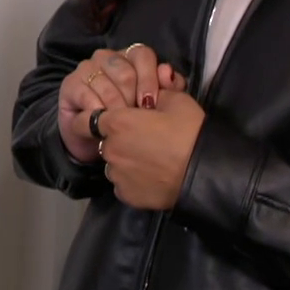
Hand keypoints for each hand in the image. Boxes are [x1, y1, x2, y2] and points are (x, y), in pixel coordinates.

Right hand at [57, 43, 186, 162]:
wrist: (95, 138)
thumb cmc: (127, 119)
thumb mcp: (154, 105)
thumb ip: (168, 89)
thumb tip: (168, 74)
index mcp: (129, 56)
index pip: (142, 54)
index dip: (149, 79)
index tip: (150, 104)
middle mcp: (106, 57)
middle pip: (125, 71)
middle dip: (132, 99)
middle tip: (135, 118)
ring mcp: (86, 68)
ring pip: (106, 84)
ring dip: (114, 109)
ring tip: (119, 125)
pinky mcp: (70, 84)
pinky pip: (87, 95)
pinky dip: (96, 112)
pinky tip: (101, 124)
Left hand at [92, 89, 206, 209]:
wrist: (205, 171)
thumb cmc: (190, 131)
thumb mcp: (176, 101)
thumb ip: (155, 94)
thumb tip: (150, 95)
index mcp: (117, 123)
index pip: (83, 121)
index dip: (89, 120)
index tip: (101, 121)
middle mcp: (110, 149)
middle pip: (104, 143)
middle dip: (117, 140)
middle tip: (143, 140)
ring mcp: (117, 175)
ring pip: (113, 165)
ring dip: (124, 161)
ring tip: (150, 161)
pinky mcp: (126, 195)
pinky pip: (123, 184)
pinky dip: (132, 181)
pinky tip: (151, 177)